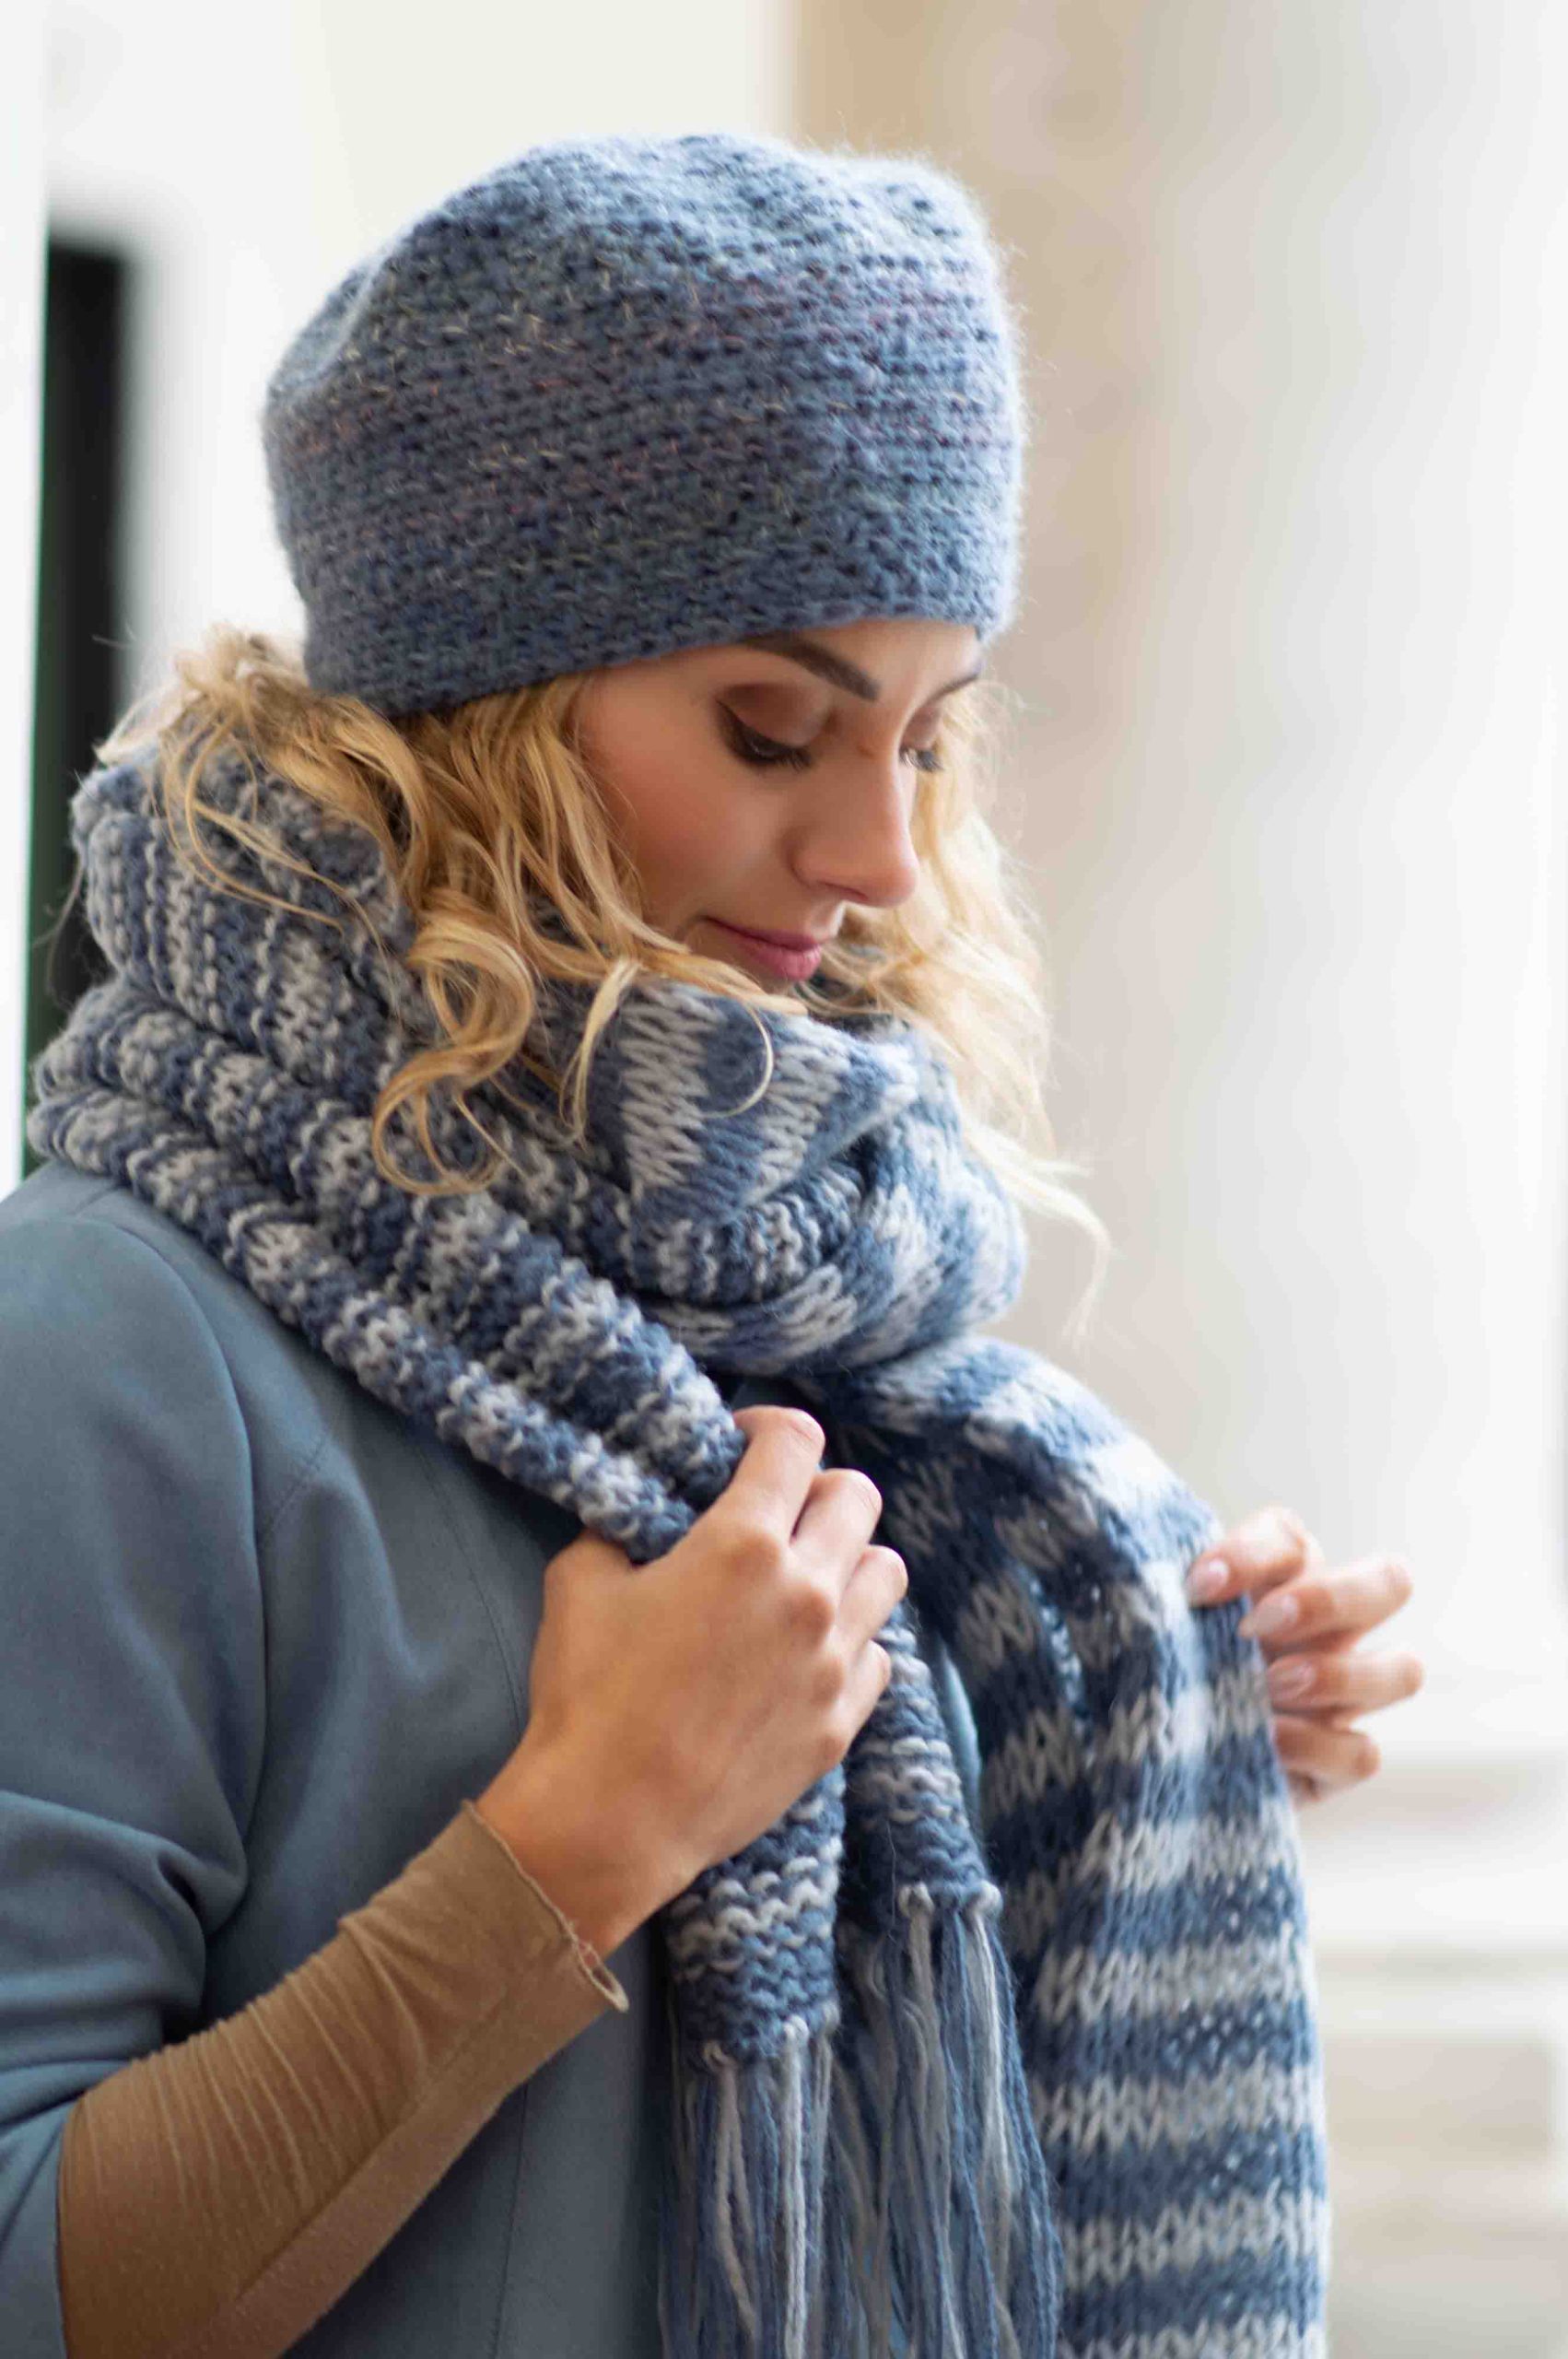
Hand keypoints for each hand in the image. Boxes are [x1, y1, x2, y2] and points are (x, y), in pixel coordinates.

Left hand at [1184, 1506, 1424, 1806]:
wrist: (1161, 1742)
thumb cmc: (1164, 1661)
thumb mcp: (1164, 1620)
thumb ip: (1171, 1594)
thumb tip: (1179, 1587)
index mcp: (1285, 1575)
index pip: (1290, 1539)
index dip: (1250, 1556)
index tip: (1196, 1587)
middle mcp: (1330, 1627)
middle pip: (1390, 1581)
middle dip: (1327, 1600)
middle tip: (1259, 1627)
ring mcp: (1346, 1695)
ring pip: (1403, 1670)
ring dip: (1336, 1674)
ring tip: (1269, 1685)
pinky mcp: (1339, 1760)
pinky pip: (1362, 1752)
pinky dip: (1315, 1744)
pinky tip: (1265, 1741)